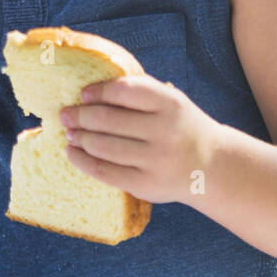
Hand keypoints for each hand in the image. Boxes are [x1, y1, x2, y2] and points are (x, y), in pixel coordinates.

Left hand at [59, 75, 221, 204]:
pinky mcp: (147, 185)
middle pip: (108, 119)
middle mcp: (165, 130)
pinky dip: (83, 162)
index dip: (98, 91)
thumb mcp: (170, 101)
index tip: (83, 94)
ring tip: (70, 133)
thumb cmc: (179, 125)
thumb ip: (138, 92)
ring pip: (104, 147)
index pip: (124, 91)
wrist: (211, 166)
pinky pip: (106, 172)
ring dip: (80, 138)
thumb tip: (88, 91)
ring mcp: (156, 160)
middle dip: (80, 116)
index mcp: (169, 102)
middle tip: (65, 114)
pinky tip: (73, 153)